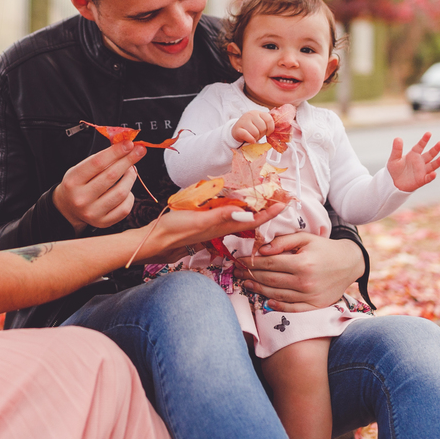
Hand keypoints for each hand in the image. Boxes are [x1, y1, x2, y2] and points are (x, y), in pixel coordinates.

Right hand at [53, 142, 145, 232]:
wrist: (68, 208)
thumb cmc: (78, 184)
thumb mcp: (80, 168)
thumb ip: (101, 159)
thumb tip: (126, 147)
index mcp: (73, 181)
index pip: (98, 163)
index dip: (116, 152)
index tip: (129, 143)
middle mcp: (81, 198)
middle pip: (111, 176)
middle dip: (128, 160)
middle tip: (139, 151)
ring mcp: (92, 213)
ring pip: (121, 192)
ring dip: (130, 178)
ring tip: (131, 170)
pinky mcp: (103, 222)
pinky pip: (125, 208)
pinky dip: (129, 196)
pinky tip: (126, 189)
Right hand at [145, 202, 284, 260]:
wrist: (155, 240)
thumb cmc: (175, 231)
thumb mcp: (199, 221)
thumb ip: (221, 216)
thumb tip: (246, 213)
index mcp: (223, 226)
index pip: (253, 219)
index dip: (269, 211)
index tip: (284, 202)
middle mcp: (221, 227)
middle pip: (249, 218)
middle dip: (265, 209)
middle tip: (278, 198)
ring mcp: (212, 226)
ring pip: (238, 217)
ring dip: (251, 208)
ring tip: (262, 198)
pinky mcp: (203, 223)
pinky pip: (225, 215)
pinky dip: (234, 207)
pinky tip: (233, 202)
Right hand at [232, 110, 273, 144]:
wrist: (237, 131)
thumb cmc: (252, 128)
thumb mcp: (260, 123)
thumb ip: (267, 124)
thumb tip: (279, 131)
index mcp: (258, 113)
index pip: (269, 119)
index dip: (270, 128)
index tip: (268, 133)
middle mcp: (250, 114)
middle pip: (262, 127)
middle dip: (262, 134)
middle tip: (258, 134)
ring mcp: (243, 121)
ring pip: (255, 132)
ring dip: (256, 137)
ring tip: (253, 137)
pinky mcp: (237, 129)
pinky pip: (248, 136)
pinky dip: (251, 140)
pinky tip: (251, 140)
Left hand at [233, 233, 363, 312]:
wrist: (350, 263)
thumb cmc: (324, 248)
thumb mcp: (306, 238)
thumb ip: (283, 241)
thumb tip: (262, 249)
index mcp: (302, 263)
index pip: (269, 263)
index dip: (251, 262)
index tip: (239, 260)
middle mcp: (305, 281)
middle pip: (270, 280)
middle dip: (250, 276)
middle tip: (237, 272)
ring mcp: (310, 296)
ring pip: (277, 295)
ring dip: (258, 290)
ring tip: (246, 284)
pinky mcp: (315, 305)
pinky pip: (292, 309)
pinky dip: (278, 306)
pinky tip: (266, 302)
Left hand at [386, 132, 439, 191]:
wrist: (393, 183)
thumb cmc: (394, 170)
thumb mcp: (393, 159)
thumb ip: (397, 149)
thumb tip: (397, 138)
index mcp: (413, 154)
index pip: (420, 146)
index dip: (424, 140)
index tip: (429, 133)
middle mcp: (420, 161)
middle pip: (430, 154)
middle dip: (436, 149)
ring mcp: (422, 171)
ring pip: (432, 165)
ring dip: (438, 162)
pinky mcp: (422, 180)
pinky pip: (428, 178)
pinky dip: (431, 176)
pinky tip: (434, 173)